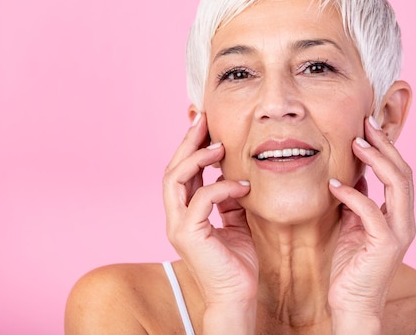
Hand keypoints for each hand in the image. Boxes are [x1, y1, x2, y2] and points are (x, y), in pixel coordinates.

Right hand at [163, 112, 258, 307]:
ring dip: (196, 158)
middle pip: (173, 168)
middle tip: (204, 119)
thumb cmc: (238, 260)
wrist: (238, 295)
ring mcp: (178, 225)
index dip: (191, 146)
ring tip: (219, 146)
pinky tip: (243, 185)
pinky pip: (201, 200)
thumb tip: (234, 173)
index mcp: (186, 211)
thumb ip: (229, 198)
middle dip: (188, 141)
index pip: (182, 171)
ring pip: (174, 179)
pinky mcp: (187, 234)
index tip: (205, 123)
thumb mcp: (236, 220)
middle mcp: (176, 216)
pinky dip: (222, 187)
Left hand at [328, 117, 415, 328]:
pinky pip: (370, 211)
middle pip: (403, 172)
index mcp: (398, 214)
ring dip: (376, 160)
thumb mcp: (353, 225)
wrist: (352, 303)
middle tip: (366, 123)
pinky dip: (352, 195)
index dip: (386, 147)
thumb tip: (352, 174)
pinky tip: (334, 185)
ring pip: (397, 185)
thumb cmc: (351, 265)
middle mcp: (405, 220)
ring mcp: (398, 232)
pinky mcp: (385, 245)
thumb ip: (357, 201)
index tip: (367, 126)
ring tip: (356, 143)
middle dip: (385, 145)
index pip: (399, 172)